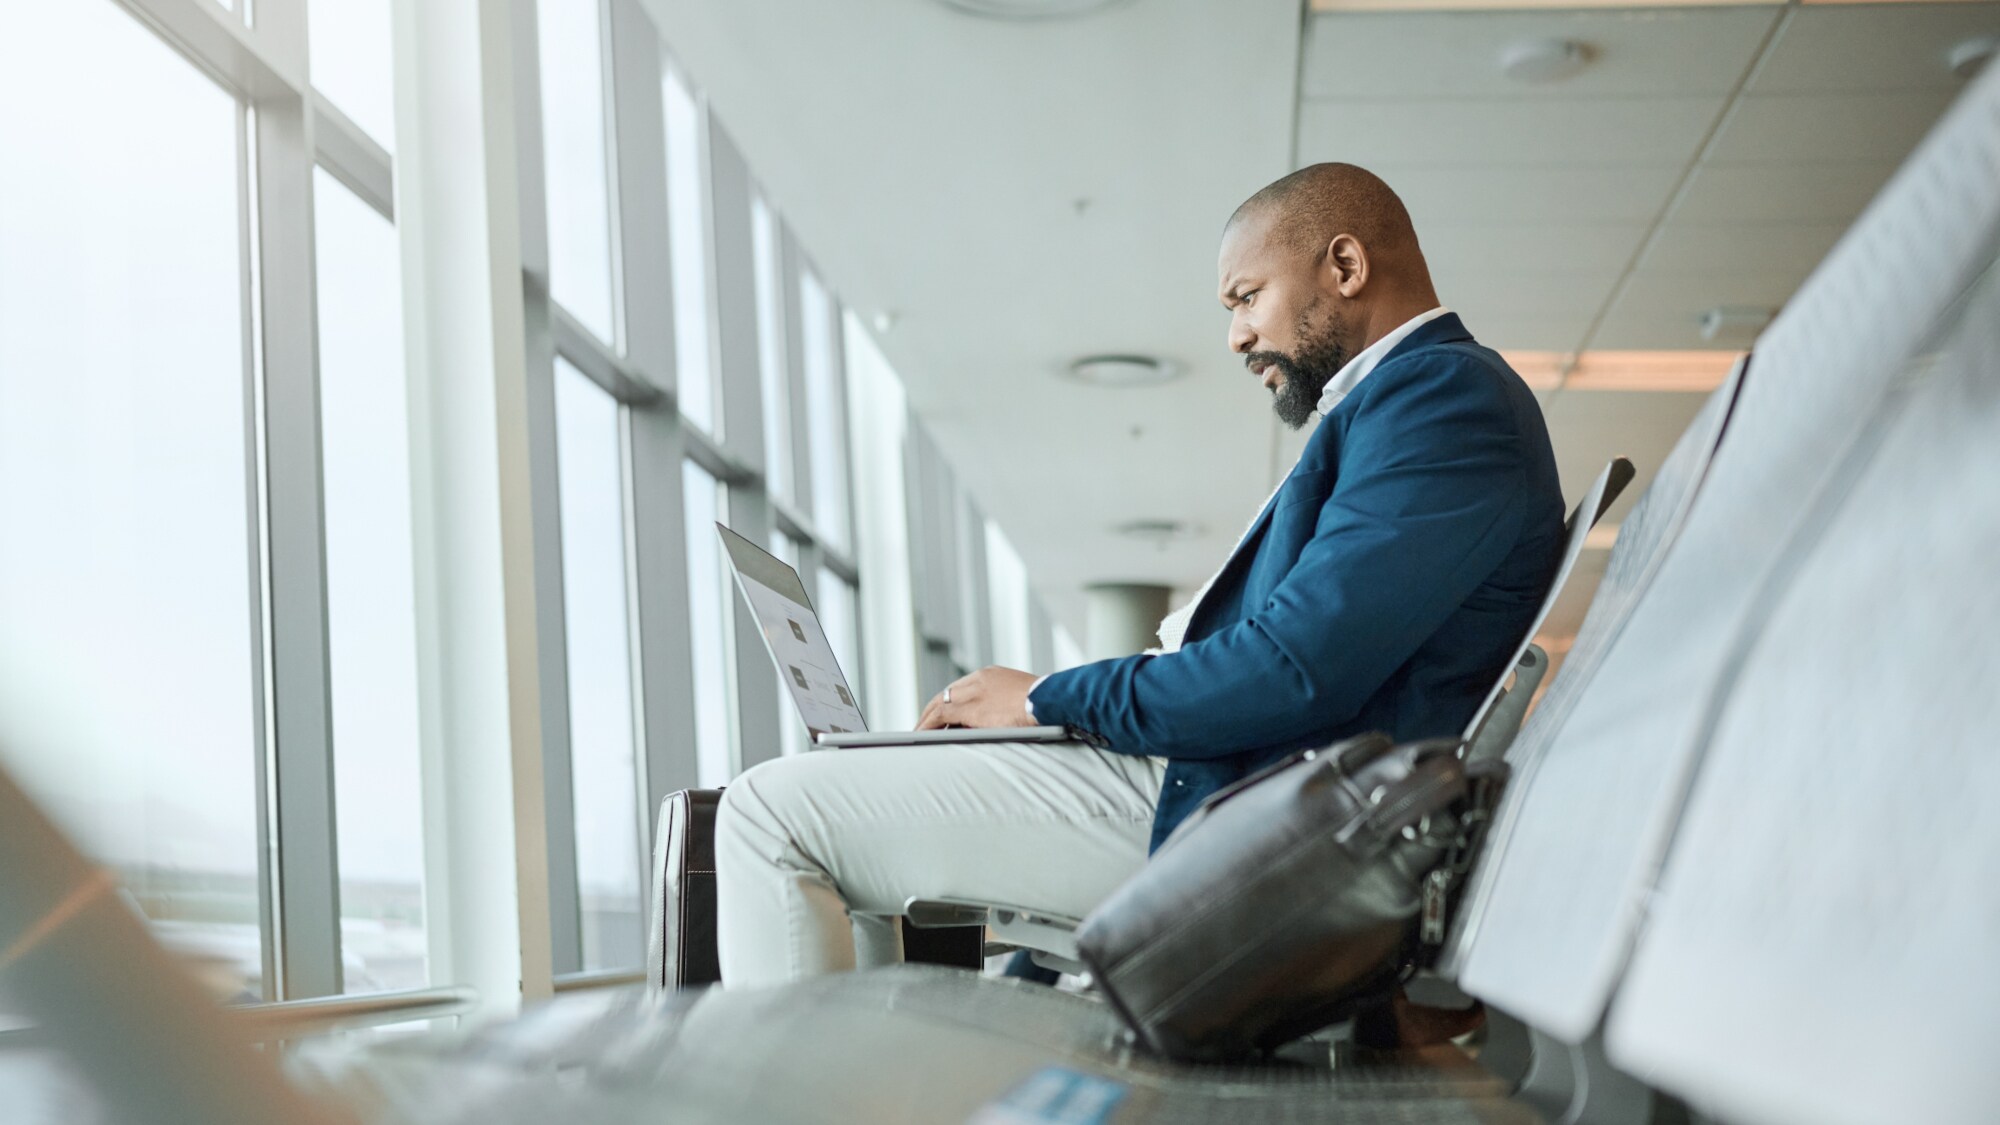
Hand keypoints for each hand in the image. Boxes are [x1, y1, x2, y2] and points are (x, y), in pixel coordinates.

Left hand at [915, 666, 1039, 731]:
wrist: (1050, 701)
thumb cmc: (1045, 704)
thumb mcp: (1022, 700)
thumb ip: (1007, 705)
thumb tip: (1002, 719)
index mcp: (992, 675)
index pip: (963, 687)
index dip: (951, 700)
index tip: (944, 713)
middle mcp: (979, 679)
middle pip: (948, 693)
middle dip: (934, 708)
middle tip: (924, 722)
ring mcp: (973, 692)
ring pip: (940, 702)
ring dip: (927, 718)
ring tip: (919, 731)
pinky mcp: (970, 707)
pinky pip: (940, 715)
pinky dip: (928, 724)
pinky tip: (921, 734)